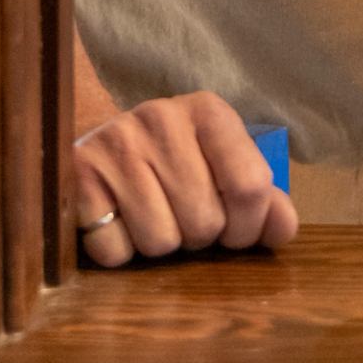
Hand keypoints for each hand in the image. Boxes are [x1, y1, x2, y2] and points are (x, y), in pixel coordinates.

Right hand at [72, 90, 300, 267]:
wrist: (96, 142)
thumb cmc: (171, 160)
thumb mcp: (220, 165)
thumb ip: (259, 198)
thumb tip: (284, 230)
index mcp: (209, 112)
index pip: (250, 186)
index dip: (247, 228)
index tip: (233, 234)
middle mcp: (162, 117)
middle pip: (205, 221)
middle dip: (198, 237)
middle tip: (181, 216)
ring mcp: (116, 144)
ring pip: (160, 241)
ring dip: (159, 246)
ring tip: (148, 216)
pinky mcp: (78, 176)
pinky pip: (114, 250)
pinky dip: (119, 251)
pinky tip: (116, 221)